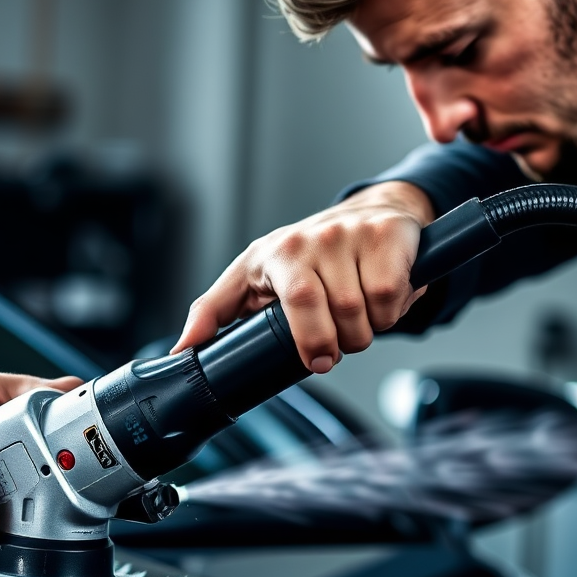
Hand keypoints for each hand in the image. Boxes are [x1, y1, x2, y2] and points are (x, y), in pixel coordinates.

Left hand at [172, 182, 434, 372]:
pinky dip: (394, 310)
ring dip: (370, 328)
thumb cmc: (302, 254)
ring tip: (360, 318)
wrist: (366, 213)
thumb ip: (212, 312)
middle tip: (342, 341)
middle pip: (341, 313)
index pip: (300, 300)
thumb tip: (181, 350)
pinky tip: (383, 300)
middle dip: (346, 342)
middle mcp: (315, 239)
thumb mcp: (249, 277)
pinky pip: (395, 293)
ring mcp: (354, 234)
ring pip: (370, 309)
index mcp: (277, 253)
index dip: (313, 339)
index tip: (319, 363)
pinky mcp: (388, 235)